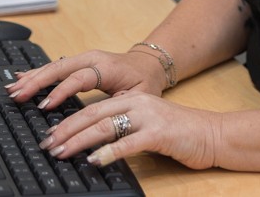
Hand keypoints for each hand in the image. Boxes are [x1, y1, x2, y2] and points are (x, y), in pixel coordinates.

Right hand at [6, 49, 166, 109]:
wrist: (149, 64)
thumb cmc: (144, 82)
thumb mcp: (139, 97)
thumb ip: (120, 108)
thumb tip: (101, 124)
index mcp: (107, 67)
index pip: (79, 78)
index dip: (61, 91)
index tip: (44, 105)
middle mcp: (92, 59)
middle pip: (60, 68)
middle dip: (37, 81)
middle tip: (18, 95)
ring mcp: (84, 58)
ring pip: (54, 65)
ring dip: (32, 77)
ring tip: (13, 87)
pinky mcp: (79, 62)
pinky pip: (56, 66)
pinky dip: (38, 72)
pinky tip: (22, 77)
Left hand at [39, 91, 221, 171]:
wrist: (212, 134)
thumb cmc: (179, 133)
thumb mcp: (146, 125)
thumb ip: (122, 128)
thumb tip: (91, 142)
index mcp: (133, 99)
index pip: (92, 108)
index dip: (68, 121)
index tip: (49, 134)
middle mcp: (138, 103)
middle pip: (93, 114)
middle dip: (66, 130)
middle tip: (47, 143)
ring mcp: (148, 117)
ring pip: (105, 126)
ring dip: (79, 141)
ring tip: (61, 152)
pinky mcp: (159, 134)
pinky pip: (127, 143)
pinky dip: (107, 152)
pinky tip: (94, 160)